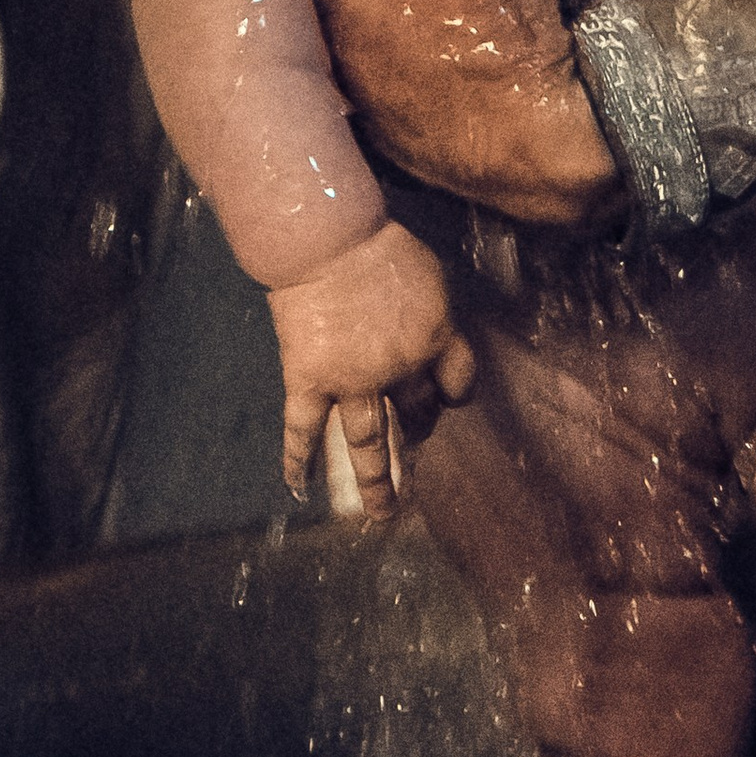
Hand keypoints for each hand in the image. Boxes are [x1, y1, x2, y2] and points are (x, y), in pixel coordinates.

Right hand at [269, 219, 475, 527]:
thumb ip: (436, 314)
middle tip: (412, 450)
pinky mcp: (309, 381)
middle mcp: (398, 372)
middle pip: (415, 415)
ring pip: (366, 443)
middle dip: (415, 435)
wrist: (329, 242)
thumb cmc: (383, 249)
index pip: (458, 383)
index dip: (453, 394)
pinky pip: (303, 428)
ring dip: (374, 481)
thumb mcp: (431, 278)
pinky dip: (297, 458)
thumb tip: (435, 334)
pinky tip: (298, 487)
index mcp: (435, 342)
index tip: (445, 399)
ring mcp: (352, 382)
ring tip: (381, 514)